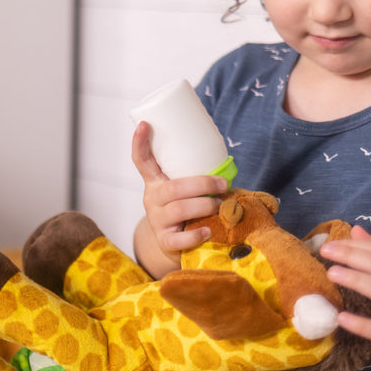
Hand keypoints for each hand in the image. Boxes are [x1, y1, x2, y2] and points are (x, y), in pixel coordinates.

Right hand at [132, 122, 227, 263]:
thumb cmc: (187, 210)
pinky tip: (207, 231)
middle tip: (223, 185)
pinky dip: (195, 235)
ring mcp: (157, 221)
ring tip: (219, 206)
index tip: (144, 125)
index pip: (142, 161)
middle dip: (202, 184)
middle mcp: (152, 200)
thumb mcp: (185, 191)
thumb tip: (230, 169)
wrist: (175, 245)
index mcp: (156, 182)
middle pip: (172, 188)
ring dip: (204, 206)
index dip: (140, 143)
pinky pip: (178, 239)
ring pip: (179, 209)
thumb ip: (196, 178)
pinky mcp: (165, 241)